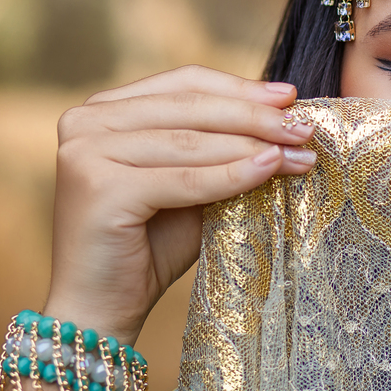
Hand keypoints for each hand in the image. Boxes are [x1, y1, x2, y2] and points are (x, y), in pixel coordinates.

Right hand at [43, 65, 316, 345]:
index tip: (289, 96)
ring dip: (253, 146)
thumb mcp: (192, 181)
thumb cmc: (150, 244)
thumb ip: (221, 146)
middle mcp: (86, 121)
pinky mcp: (99, 188)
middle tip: (304, 127)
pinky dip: (232, 174)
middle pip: (190, 107)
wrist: (103, 308)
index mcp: (103, 109)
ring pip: (191, 142)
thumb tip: (286, 114)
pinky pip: (184, 178)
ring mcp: (86, 151)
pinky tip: (269, 169)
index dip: (240, 87)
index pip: (184, 83)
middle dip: (255, 117)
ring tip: (299, 154)